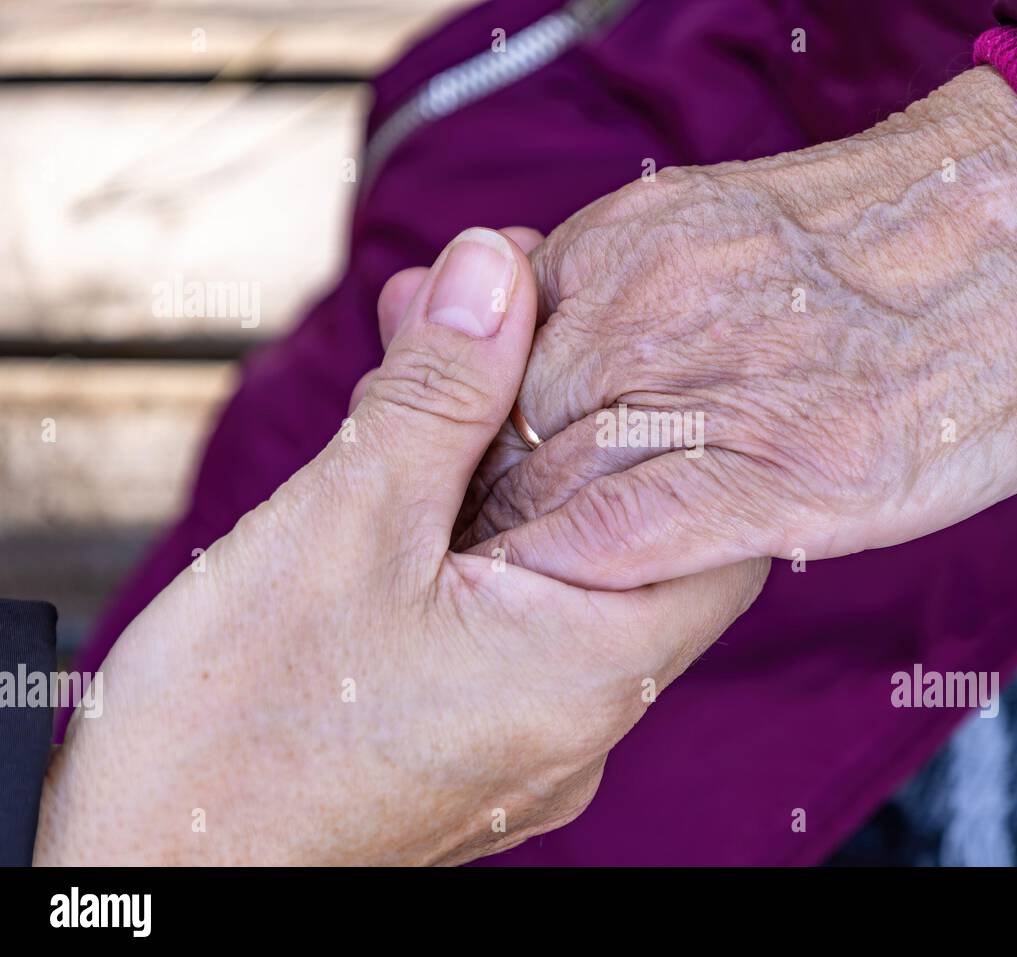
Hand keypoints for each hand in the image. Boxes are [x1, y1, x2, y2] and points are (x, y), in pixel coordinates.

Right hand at [35, 228, 766, 865]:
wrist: (143, 885)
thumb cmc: (230, 738)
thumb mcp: (341, 528)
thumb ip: (438, 398)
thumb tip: (497, 271)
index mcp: (584, 669)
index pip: (716, 527)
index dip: (674, 418)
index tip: (612, 337)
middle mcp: (579, 718)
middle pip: (621, 536)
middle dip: (558, 418)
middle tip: (491, 317)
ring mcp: (525, 737)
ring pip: (551, 571)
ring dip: (501, 468)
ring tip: (426, 364)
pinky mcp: (468, 741)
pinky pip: (502, 617)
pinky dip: (470, 538)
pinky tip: (408, 464)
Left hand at [458, 67, 1016, 588]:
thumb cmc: (892, 239)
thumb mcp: (720, 222)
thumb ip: (620, 280)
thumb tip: (528, 321)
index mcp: (624, 246)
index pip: (489, 350)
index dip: (464, 420)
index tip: (457, 469)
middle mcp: (644, 313)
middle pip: (507, 424)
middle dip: (473, 488)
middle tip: (451, 547)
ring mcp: (708, 391)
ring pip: (553, 483)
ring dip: (512, 539)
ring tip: (485, 590)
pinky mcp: (778, 472)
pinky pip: (633, 530)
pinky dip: (577, 565)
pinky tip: (553, 595)